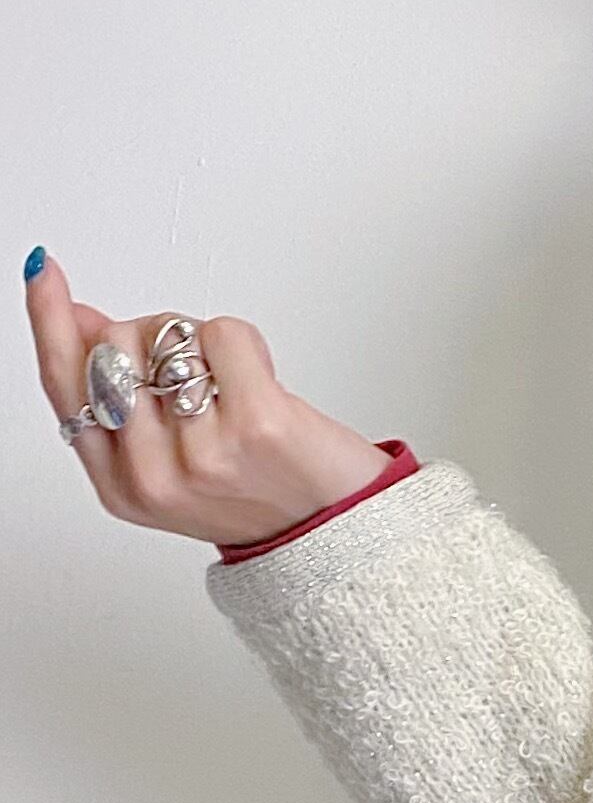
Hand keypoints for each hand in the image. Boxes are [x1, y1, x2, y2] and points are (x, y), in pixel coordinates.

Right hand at [25, 250, 388, 545]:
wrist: (336, 529)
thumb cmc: (262, 495)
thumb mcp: (174, 464)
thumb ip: (121, 402)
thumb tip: (81, 322)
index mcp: (125, 488)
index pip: (65, 386)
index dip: (50, 321)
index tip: (46, 274)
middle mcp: (157, 477)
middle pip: (115, 348)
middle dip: (154, 339)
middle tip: (201, 378)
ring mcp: (205, 453)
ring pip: (168, 337)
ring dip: (203, 345)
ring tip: (234, 393)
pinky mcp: (257, 425)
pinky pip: (222, 334)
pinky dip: (244, 344)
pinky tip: (261, 382)